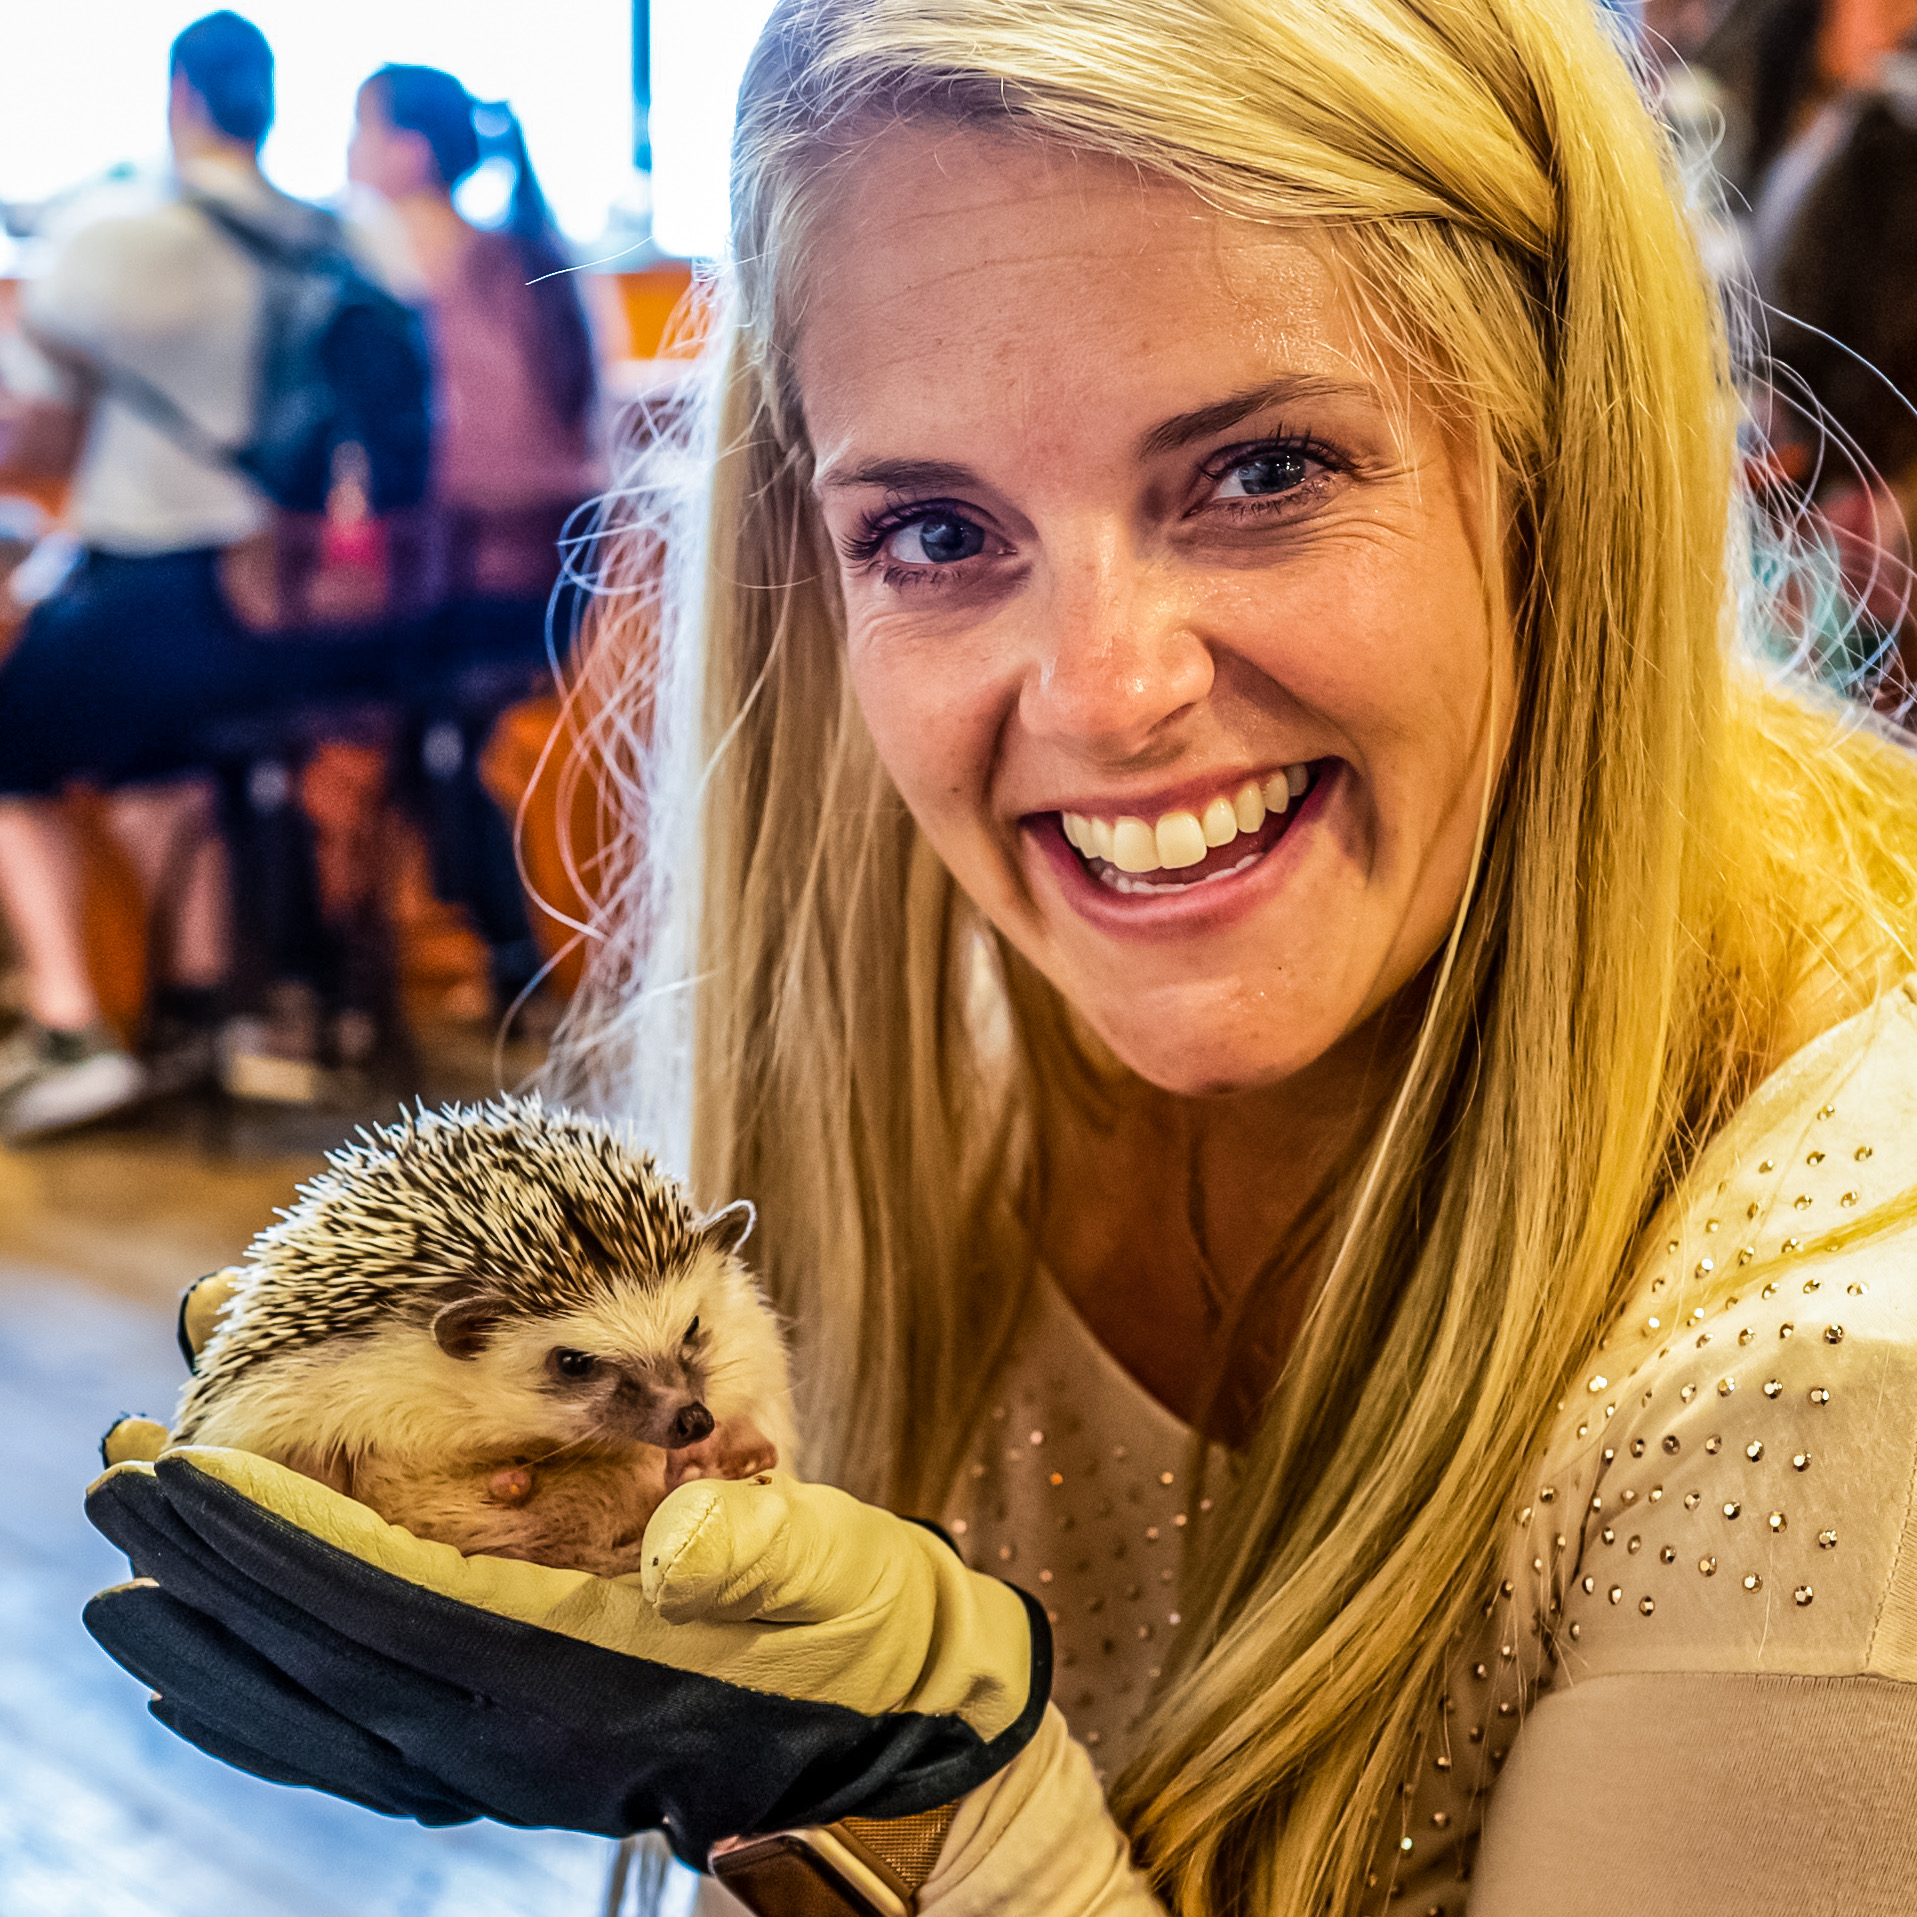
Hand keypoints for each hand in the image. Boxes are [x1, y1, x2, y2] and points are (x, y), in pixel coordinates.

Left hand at [83, 1450, 1049, 1864]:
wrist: (900, 1747)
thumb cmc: (871, 1641)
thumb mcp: (846, 1578)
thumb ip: (766, 1551)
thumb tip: (685, 1541)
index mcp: (587, 1681)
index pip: (390, 1605)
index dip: (279, 1539)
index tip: (182, 1472)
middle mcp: (523, 1738)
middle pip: (327, 1659)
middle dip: (213, 1574)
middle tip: (114, 1486)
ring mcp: (512, 1761)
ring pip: (324, 1718)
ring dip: (217, 1648)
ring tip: (127, 1590)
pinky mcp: (520, 1757)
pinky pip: (360, 1751)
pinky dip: (276, 1718)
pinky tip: (228, 1686)